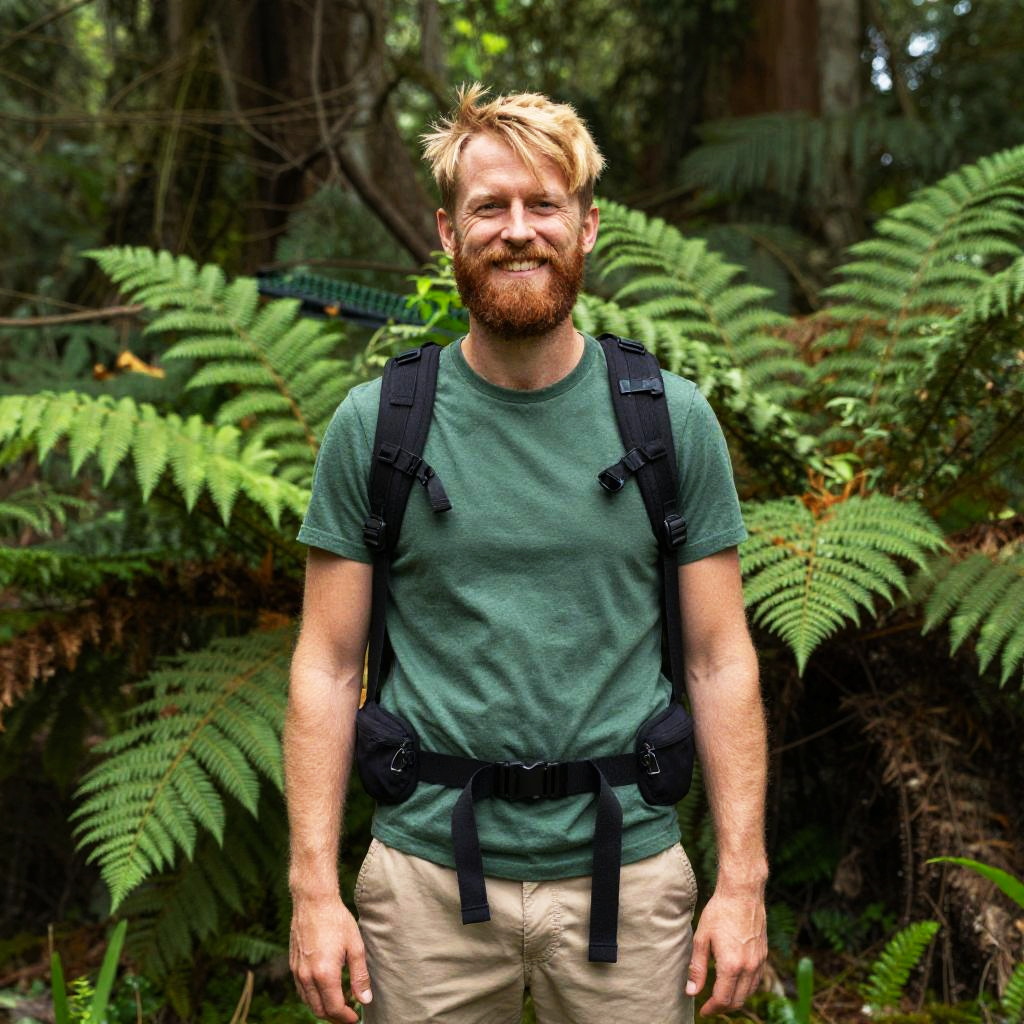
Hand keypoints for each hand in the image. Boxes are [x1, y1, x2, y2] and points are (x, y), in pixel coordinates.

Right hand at [290, 894, 371, 1022]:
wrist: (313, 901)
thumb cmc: (337, 920)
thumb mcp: (355, 946)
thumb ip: (360, 976)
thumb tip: (365, 999)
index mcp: (325, 974)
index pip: (334, 1009)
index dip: (346, 1018)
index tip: (356, 1018)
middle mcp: (307, 977)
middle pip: (319, 1010)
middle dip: (335, 1017)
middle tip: (350, 1014)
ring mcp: (297, 972)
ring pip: (309, 1002)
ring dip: (324, 1008)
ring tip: (341, 1003)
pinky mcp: (293, 965)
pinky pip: (302, 991)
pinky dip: (314, 997)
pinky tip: (326, 990)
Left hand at [685, 888, 766, 1015]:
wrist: (743, 893)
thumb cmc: (719, 912)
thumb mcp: (702, 938)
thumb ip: (697, 968)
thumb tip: (692, 992)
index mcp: (731, 965)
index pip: (723, 999)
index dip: (712, 1009)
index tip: (703, 1010)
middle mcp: (748, 967)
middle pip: (738, 1001)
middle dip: (723, 1007)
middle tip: (710, 1006)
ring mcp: (759, 962)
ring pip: (749, 993)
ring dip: (736, 999)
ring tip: (721, 996)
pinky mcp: (764, 955)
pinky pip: (756, 981)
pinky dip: (746, 989)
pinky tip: (736, 983)